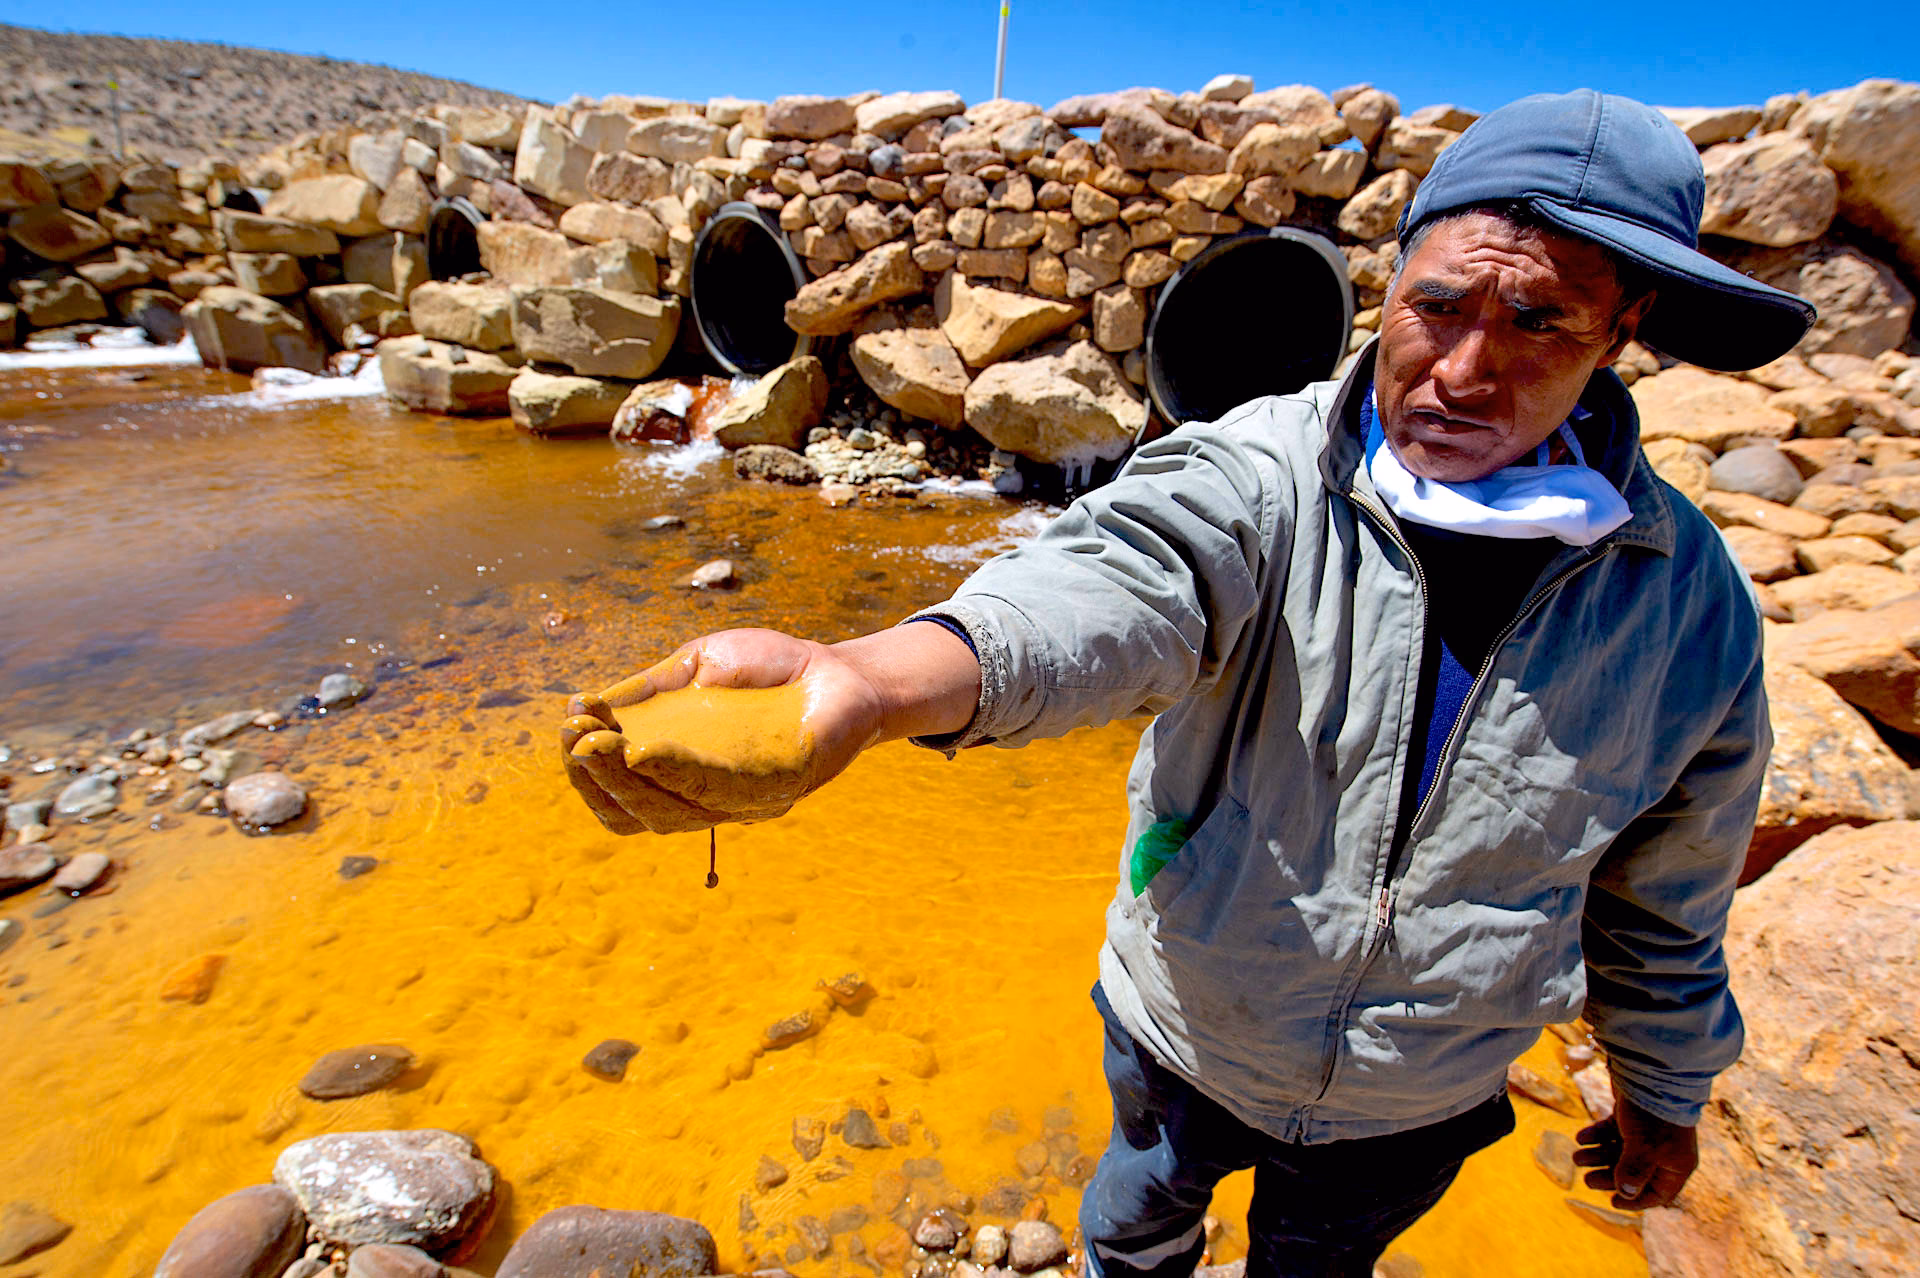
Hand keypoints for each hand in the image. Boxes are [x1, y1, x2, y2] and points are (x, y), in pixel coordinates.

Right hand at [559, 628, 888, 834]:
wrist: (838, 667)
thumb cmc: (767, 669)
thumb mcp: (696, 667)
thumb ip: (649, 690)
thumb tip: (585, 708)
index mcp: (680, 774)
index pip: (622, 796)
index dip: (589, 771)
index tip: (569, 728)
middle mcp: (706, 798)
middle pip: (636, 813)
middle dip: (597, 779)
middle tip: (574, 741)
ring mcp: (741, 800)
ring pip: (670, 813)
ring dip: (627, 784)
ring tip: (596, 749)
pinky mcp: (779, 789)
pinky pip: (722, 793)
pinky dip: (679, 776)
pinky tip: (648, 754)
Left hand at [1572, 1089, 1698, 1210]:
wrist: (1651, 1071)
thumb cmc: (1653, 1114)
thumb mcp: (1644, 1148)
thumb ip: (1635, 1172)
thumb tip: (1626, 1193)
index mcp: (1676, 1163)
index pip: (1659, 1192)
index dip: (1637, 1200)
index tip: (1614, 1201)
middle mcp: (1664, 1150)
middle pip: (1634, 1172)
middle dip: (1609, 1176)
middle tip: (1586, 1180)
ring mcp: (1648, 1132)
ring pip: (1620, 1151)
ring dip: (1598, 1155)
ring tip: (1576, 1157)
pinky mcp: (1633, 1115)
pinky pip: (1613, 1131)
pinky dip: (1598, 1135)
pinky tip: (1580, 1137)